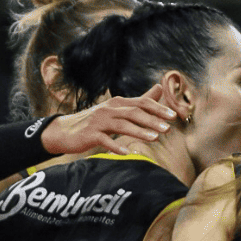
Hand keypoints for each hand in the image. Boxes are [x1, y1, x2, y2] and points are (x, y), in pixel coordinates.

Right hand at [41, 82, 175, 155]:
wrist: (66, 131)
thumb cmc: (97, 121)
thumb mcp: (118, 110)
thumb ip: (140, 101)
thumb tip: (159, 87)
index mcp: (118, 103)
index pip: (142, 103)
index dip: (158, 109)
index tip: (174, 116)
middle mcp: (109, 109)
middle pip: (134, 113)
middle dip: (152, 120)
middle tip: (168, 129)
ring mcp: (99, 121)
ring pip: (122, 125)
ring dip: (139, 132)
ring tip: (155, 139)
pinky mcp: (89, 134)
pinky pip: (104, 140)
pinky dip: (115, 147)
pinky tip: (127, 153)